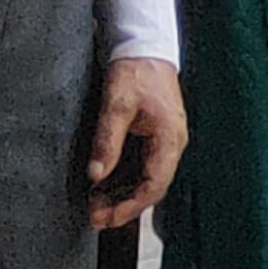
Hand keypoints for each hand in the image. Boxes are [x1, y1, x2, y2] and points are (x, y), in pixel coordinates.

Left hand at [85, 57, 185, 228]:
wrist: (145, 48)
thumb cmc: (135, 73)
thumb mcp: (116, 105)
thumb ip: (107, 141)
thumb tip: (96, 175)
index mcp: (169, 138)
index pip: (154, 184)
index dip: (131, 206)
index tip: (106, 219)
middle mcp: (172, 143)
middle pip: (152, 187)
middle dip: (125, 207)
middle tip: (95, 220)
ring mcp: (165, 141)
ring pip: (148, 180)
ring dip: (123, 196)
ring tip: (94, 207)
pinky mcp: (155, 138)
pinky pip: (143, 168)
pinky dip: (125, 182)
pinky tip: (104, 188)